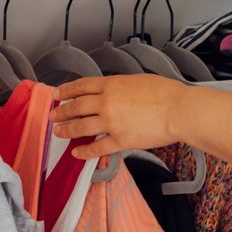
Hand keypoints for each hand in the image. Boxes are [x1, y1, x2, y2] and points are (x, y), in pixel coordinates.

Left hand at [53, 74, 186, 159]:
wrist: (179, 110)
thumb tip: (110, 92)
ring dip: (66, 130)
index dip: (66, 90)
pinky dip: (84, 151)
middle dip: (61, 111)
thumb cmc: (166, 93)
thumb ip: (119, 86)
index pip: (81, 86)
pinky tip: (76, 152)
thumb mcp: (137, 80)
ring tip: (58, 132)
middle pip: (76, 106)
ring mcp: (111, 122)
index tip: (56, 93)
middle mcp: (106, 102)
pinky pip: (96, 147)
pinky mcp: (120, 140)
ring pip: (81, 127)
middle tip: (52, 115)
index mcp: (111, 84)